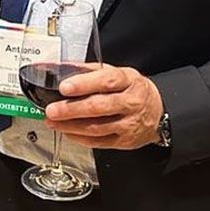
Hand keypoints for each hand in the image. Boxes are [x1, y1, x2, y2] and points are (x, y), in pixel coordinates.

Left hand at [44, 63, 163, 149]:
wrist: (157, 111)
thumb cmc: (131, 89)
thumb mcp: (117, 72)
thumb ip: (89, 71)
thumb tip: (59, 68)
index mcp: (128, 80)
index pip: (106, 81)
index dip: (84, 84)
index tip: (64, 87)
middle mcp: (130, 102)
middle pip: (99, 106)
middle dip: (71, 109)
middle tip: (52, 110)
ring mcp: (129, 124)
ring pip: (96, 127)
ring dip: (70, 125)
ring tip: (52, 122)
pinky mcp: (125, 141)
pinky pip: (99, 141)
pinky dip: (79, 137)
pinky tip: (66, 131)